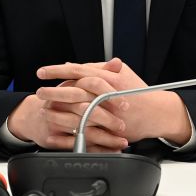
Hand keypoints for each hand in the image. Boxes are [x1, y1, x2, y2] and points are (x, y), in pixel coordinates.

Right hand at [6, 59, 129, 152]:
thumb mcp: (79, 82)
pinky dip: (96, 150)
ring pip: (83, 130)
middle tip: (122, 125)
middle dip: (107, 119)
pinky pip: (77, 146)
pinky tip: (110, 151)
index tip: (125, 104)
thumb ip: (100, 71)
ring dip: (105, 138)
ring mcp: (56, 121)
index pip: (91, 87)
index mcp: (70, 86)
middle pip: (86, 110)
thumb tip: (117, 62)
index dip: (110, 96)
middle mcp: (61, 102)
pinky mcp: (53, 138)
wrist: (34, 115)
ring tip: (121, 141)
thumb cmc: (61, 98)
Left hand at [35, 58, 191, 146]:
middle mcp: (106, 93)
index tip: (42, 72)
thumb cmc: (139, 93)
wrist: (156, 114)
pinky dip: (66, 130)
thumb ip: (99, 69)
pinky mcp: (105, 128)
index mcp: (108, 78)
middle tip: (39, 91)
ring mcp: (105, 112)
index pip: (78, 71)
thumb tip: (75, 66)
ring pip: (75, 110)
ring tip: (43, 109)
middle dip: (53, 91)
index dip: (58, 70)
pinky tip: (54, 129)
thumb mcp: (121, 74)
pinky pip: (81, 130)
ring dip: (57, 110)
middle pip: (73, 90)